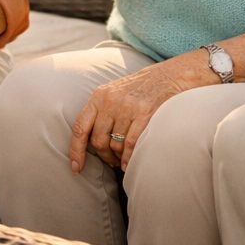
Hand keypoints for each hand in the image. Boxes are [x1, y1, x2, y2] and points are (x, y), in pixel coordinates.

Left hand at [69, 55, 207, 172]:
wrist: (168, 76)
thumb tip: (90, 145)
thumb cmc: (139, 90)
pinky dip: (129, 158)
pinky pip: (131, 145)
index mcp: (99, 96)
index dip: (76, 150)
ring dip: (118, 158)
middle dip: (104, 156)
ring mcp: (127, 106)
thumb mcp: (114, 94)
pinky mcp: (145, 113)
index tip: (76, 168)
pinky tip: (130, 163)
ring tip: (123, 159)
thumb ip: (101, 114)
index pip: (80, 127)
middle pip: (98, 141)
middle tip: (112, 160)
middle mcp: (110, 100)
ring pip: (115, 145)